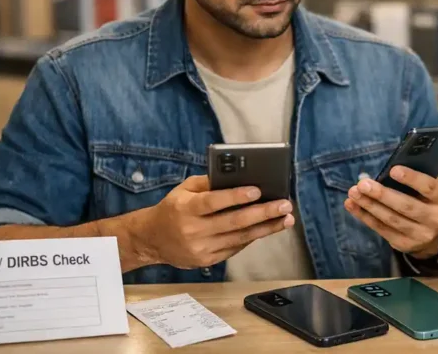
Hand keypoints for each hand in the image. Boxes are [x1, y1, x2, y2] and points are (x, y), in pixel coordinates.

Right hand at [136, 176, 294, 268]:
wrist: (151, 240)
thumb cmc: (173, 208)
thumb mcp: (184, 190)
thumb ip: (209, 182)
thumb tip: (240, 178)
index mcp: (186, 208)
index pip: (214, 202)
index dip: (236, 197)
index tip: (258, 191)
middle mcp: (193, 230)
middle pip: (234, 222)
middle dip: (263, 213)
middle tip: (285, 205)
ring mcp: (201, 248)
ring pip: (240, 238)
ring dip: (266, 228)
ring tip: (286, 218)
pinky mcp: (207, 260)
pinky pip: (235, 247)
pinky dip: (253, 237)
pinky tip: (268, 228)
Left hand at [344, 155, 437, 258]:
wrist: (437, 236)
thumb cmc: (434, 200)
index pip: (430, 188)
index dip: (412, 179)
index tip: (393, 170)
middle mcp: (434, 219)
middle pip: (406, 206)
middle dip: (383, 195)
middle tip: (363, 183)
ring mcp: (418, 234)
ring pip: (391, 219)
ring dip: (369, 206)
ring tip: (353, 192)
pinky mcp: (403, 244)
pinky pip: (381, 229)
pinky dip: (364, 217)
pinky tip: (352, 204)